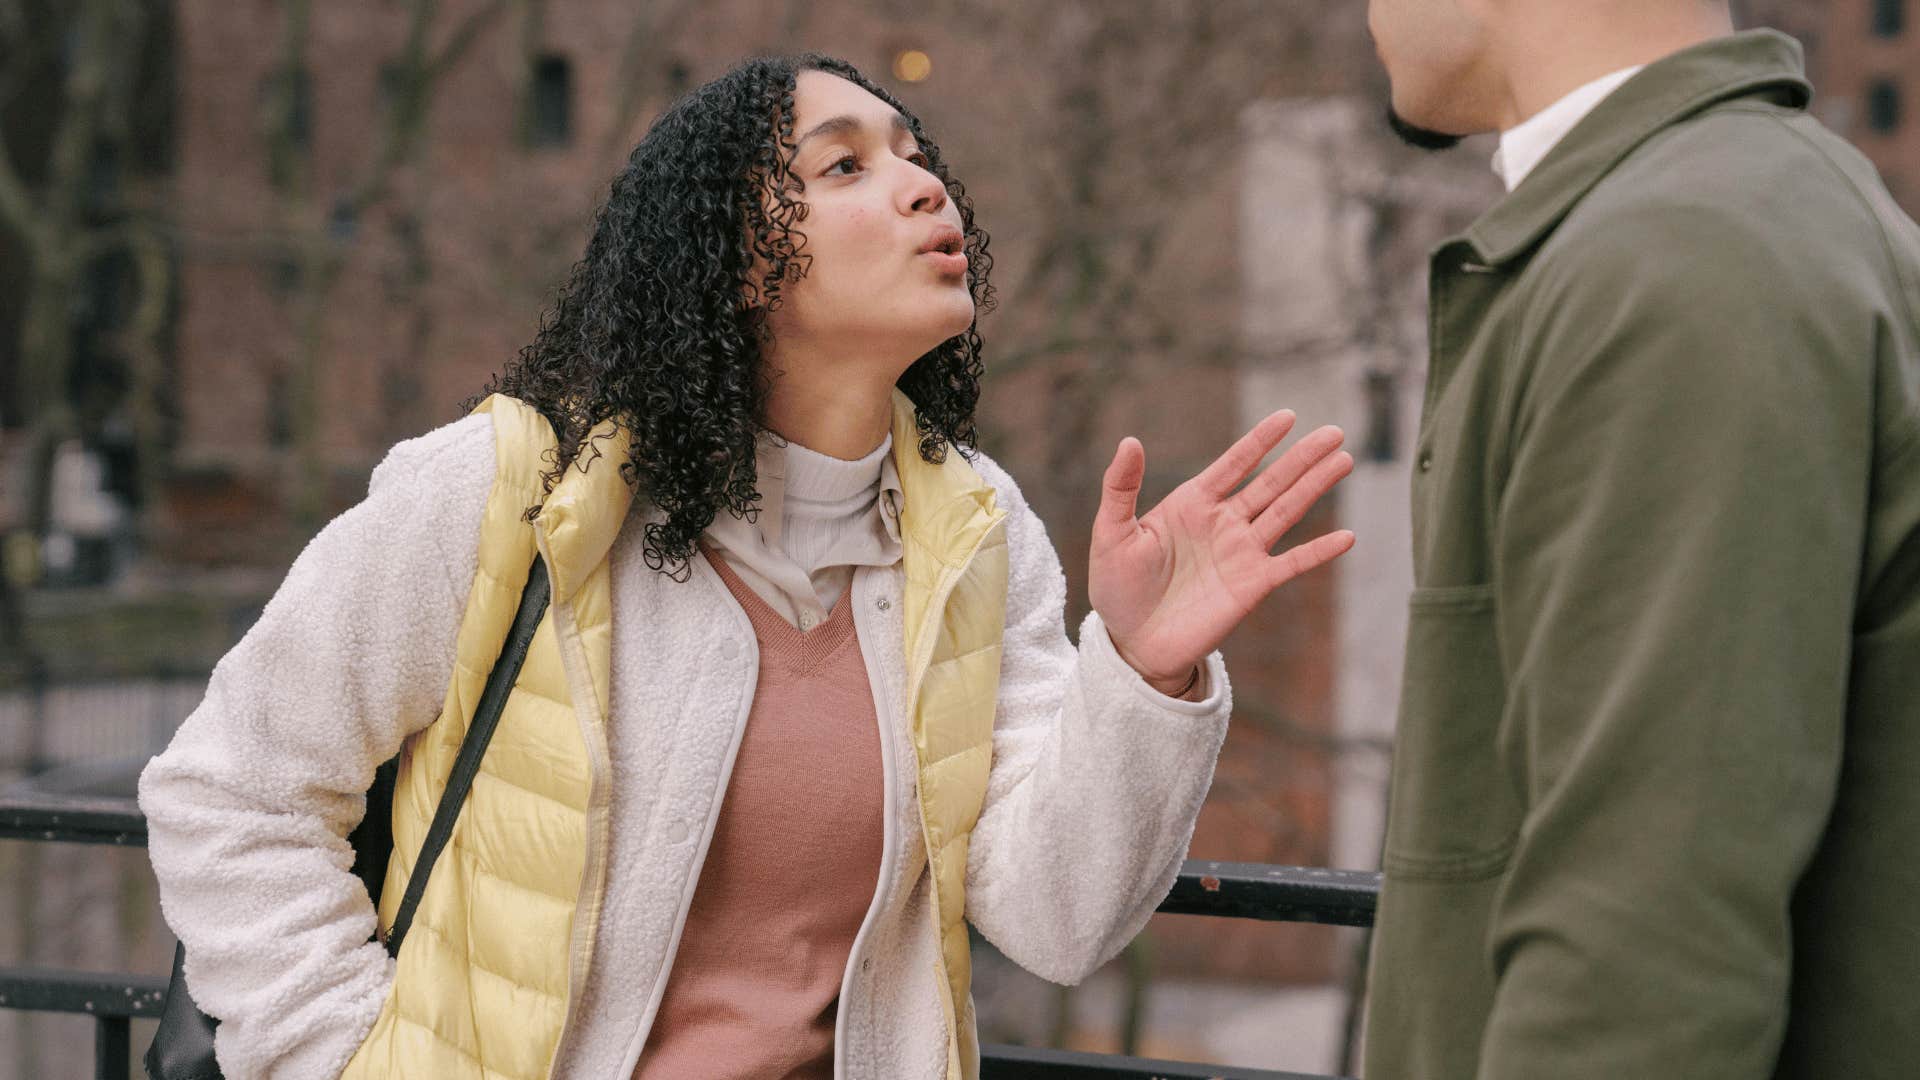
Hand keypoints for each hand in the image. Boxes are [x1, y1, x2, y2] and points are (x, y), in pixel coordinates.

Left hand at [1088, 410, 1354, 687]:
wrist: (1132, 643)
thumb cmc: (1117, 587)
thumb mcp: (1112, 533)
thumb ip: (1121, 487)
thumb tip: (1130, 440)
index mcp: (1192, 503)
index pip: (1234, 464)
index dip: (1260, 441)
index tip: (1287, 415)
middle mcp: (1223, 523)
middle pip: (1271, 482)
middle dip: (1302, 457)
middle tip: (1334, 432)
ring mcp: (1241, 553)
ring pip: (1287, 512)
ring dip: (1315, 486)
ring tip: (1344, 460)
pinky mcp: (1252, 586)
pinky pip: (1292, 564)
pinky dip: (1319, 551)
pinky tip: (1347, 537)